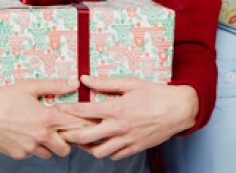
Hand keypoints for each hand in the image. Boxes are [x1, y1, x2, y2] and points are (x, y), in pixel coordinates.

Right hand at [0, 79, 90, 159]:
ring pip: (49, 154)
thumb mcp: (30, 87)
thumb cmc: (3, 97)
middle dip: (65, 140)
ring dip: (48, 145)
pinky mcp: (18, 154)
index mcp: (46, 118)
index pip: (75, 126)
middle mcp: (40, 136)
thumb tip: (74, 84)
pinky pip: (32, 154)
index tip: (84, 123)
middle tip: (59, 130)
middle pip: (66, 149)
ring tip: (40, 131)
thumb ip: (54, 86)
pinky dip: (32, 147)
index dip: (82, 125)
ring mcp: (29, 148)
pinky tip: (24, 134)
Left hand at [57, 76, 196, 159]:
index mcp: (116, 109)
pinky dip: (105, 151)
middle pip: (85, 137)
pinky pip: (114, 156)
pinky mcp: (135, 148)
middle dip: (69, 134)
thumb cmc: (154, 93)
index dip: (67, 110)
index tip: (57, 109)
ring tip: (82, 138)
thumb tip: (84, 79)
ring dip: (87, 146)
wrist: (178, 109)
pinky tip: (102, 142)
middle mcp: (119, 127)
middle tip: (62, 129)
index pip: (84, 112)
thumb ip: (105, 83)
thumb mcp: (130, 83)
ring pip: (98, 152)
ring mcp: (127, 140)